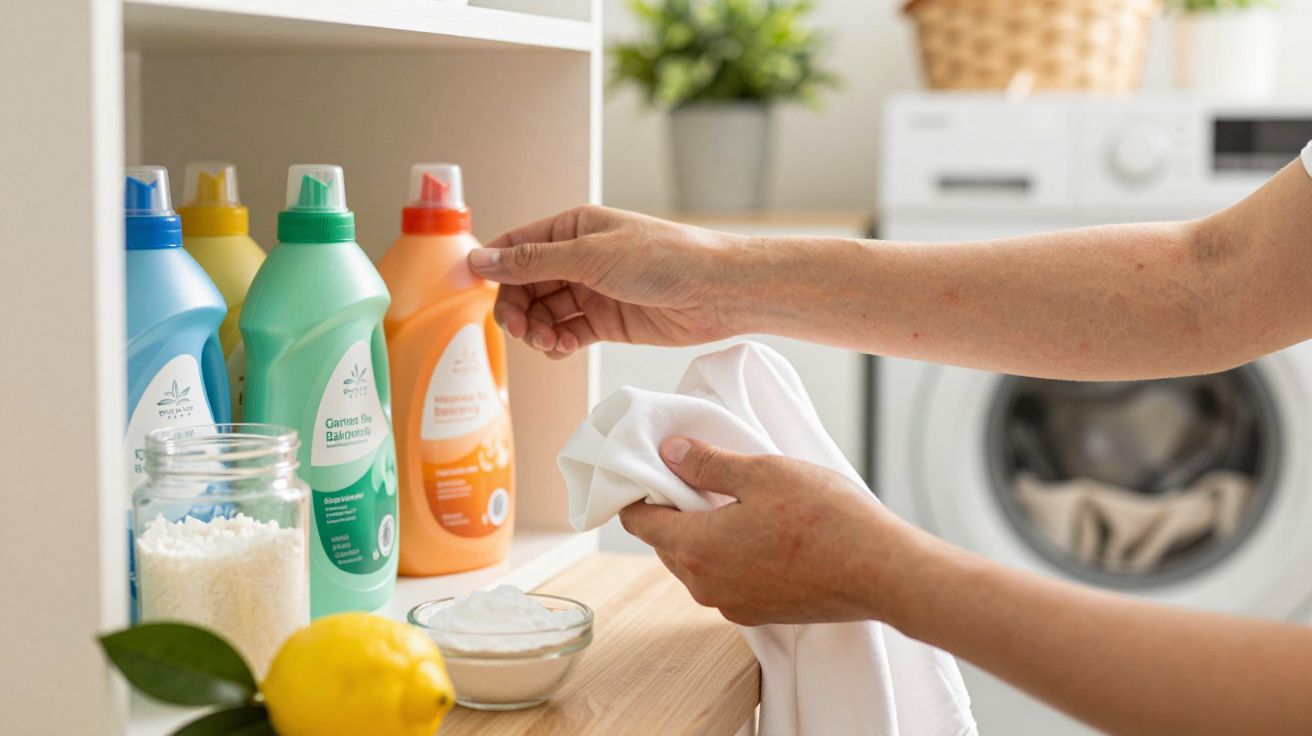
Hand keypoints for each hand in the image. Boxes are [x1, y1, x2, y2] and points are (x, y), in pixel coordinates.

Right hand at [468, 206, 747, 357]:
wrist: (717, 291)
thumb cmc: (663, 258)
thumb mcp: (591, 255)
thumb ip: (533, 261)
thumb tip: (481, 259)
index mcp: (573, 229)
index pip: (517, 247)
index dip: (493, 269)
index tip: (472, 293)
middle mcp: (579, 258)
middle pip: (526, 286)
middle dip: (517, 309)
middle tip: (522, 331)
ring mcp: (593, 291)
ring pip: (545, 313)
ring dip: (538, 330)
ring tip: (549, 342)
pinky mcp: (607, 322)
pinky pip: (568, 333)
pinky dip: (560, 344)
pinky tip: (566, 347)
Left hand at [619, 437, 926, 626]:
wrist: (881, 572)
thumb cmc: (825, 518)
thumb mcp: (762, 472)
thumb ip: (707, 463)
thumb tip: (669, 452)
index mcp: (696, 549)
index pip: (640, 522)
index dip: (641, 491)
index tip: (656, 468)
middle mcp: (704, 586)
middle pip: (666, 543)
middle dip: (675, 511)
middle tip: (703, 476)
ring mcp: (731, 605)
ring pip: (697, 563)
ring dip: (705, 533)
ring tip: (737, 501)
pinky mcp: (758, 613)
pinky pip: (725, 579)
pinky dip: (729, 555)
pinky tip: (760, 531)